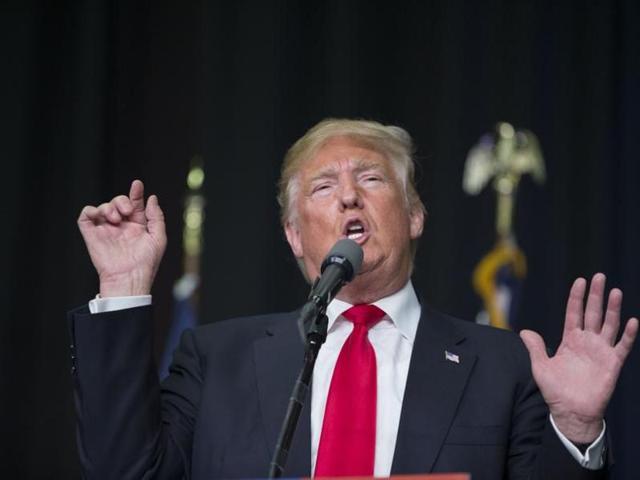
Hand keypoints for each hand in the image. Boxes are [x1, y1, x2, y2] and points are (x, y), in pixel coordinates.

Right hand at [78, 180, 166, 296]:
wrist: (130, 277)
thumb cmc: (146, 262)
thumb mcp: (158, 238)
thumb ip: (156, 217)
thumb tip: (152, 198)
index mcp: (137, 226)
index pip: (135, 204)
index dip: (136, 193)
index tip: (137, 185)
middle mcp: (121, 227)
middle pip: (118, 202)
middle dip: (122, 200)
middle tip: (127, 211)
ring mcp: (106, 230)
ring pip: (103, 207)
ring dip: (110, 206)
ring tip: (117, 218)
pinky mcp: (92, 235)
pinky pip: (86, 216)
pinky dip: (91, 210)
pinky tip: (101, 216)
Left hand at [520, 273, 637, 442]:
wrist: (571, 412)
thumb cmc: (555, 391)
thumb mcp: (540, 367)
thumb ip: (535, 348)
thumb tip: (524, 331)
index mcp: (570, 340)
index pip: (574, 313)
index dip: (576, 297)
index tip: (580, 280)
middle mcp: (587, 341)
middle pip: (593, 313)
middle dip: (595, 295)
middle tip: (599, 277)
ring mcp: (601, 351)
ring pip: (609, 325)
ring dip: (613, 309)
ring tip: (615, 292)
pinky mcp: (612, 364)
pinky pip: (622, 347)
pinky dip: (628, 335)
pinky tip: (632, 321)